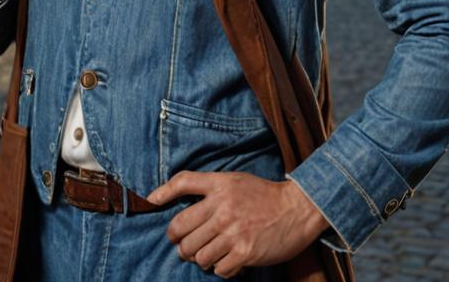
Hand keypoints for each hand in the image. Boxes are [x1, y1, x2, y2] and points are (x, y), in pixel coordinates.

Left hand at [147, 171, 327, 277]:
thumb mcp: (233, 180)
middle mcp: (223, 206)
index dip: (162, 195)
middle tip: (188, 246)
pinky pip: (218, 269)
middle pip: (182, 231)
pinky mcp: (245, 252)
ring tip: (212, 253)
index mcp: (220, 185)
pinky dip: (220, 268)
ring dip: (201, 258)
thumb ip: (205, 187)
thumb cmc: (262, 195)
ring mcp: (233, 230)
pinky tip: (229, 259)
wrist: (296, 210)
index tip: (151, 202)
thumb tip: (169, 196)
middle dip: (181, 243)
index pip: (182, 183)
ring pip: (197, 255)